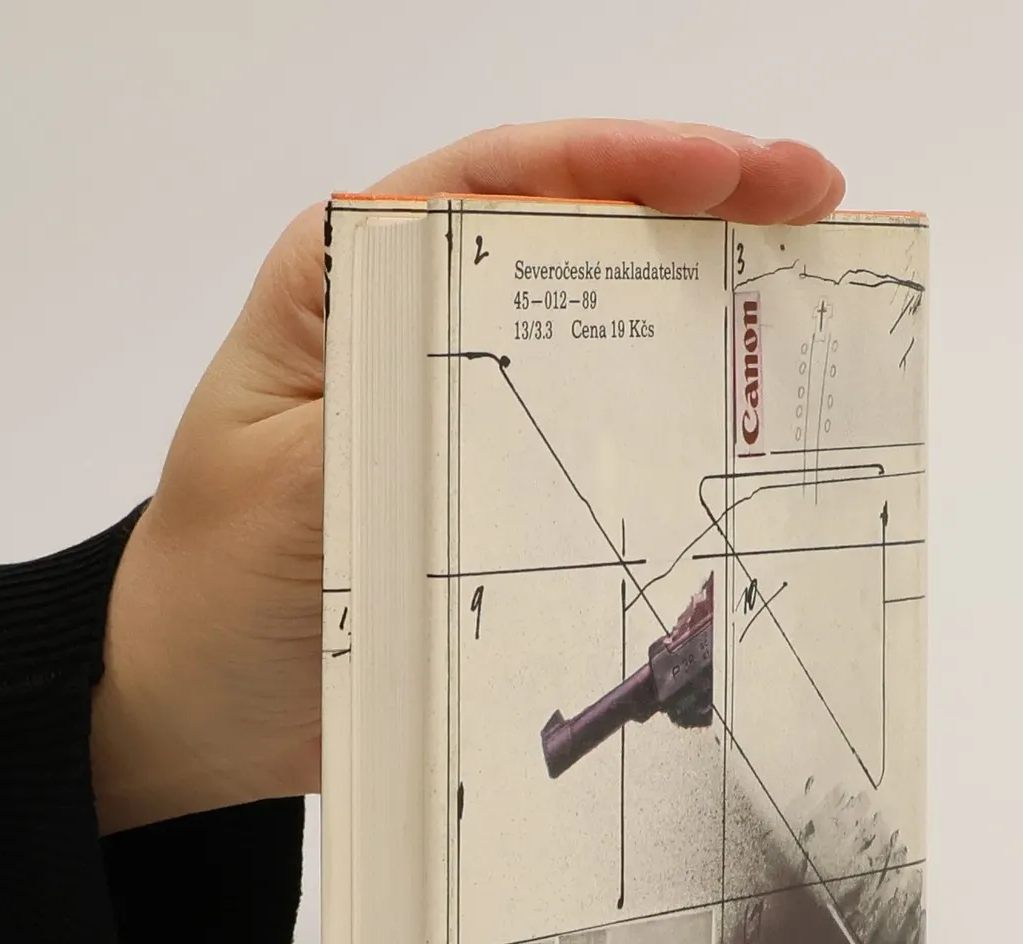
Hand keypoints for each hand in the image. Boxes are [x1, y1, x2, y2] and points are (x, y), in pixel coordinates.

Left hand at [91, 121, 845, 832]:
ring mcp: (469, 406)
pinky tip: (748, 424)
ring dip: (708, 310)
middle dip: (703, 209)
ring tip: (812, 293)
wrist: (204, 705)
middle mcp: (418, 323)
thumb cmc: (217, 589)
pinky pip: (603, 441)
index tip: (732, 170)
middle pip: (575, 234)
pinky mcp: (500, 488)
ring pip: (604, 330)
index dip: (625, 160)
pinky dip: (676, 425)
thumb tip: (501, 389)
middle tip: (817, 202)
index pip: (500, 180)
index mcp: (352, 280)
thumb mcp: (290, 488)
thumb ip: (390, 419)